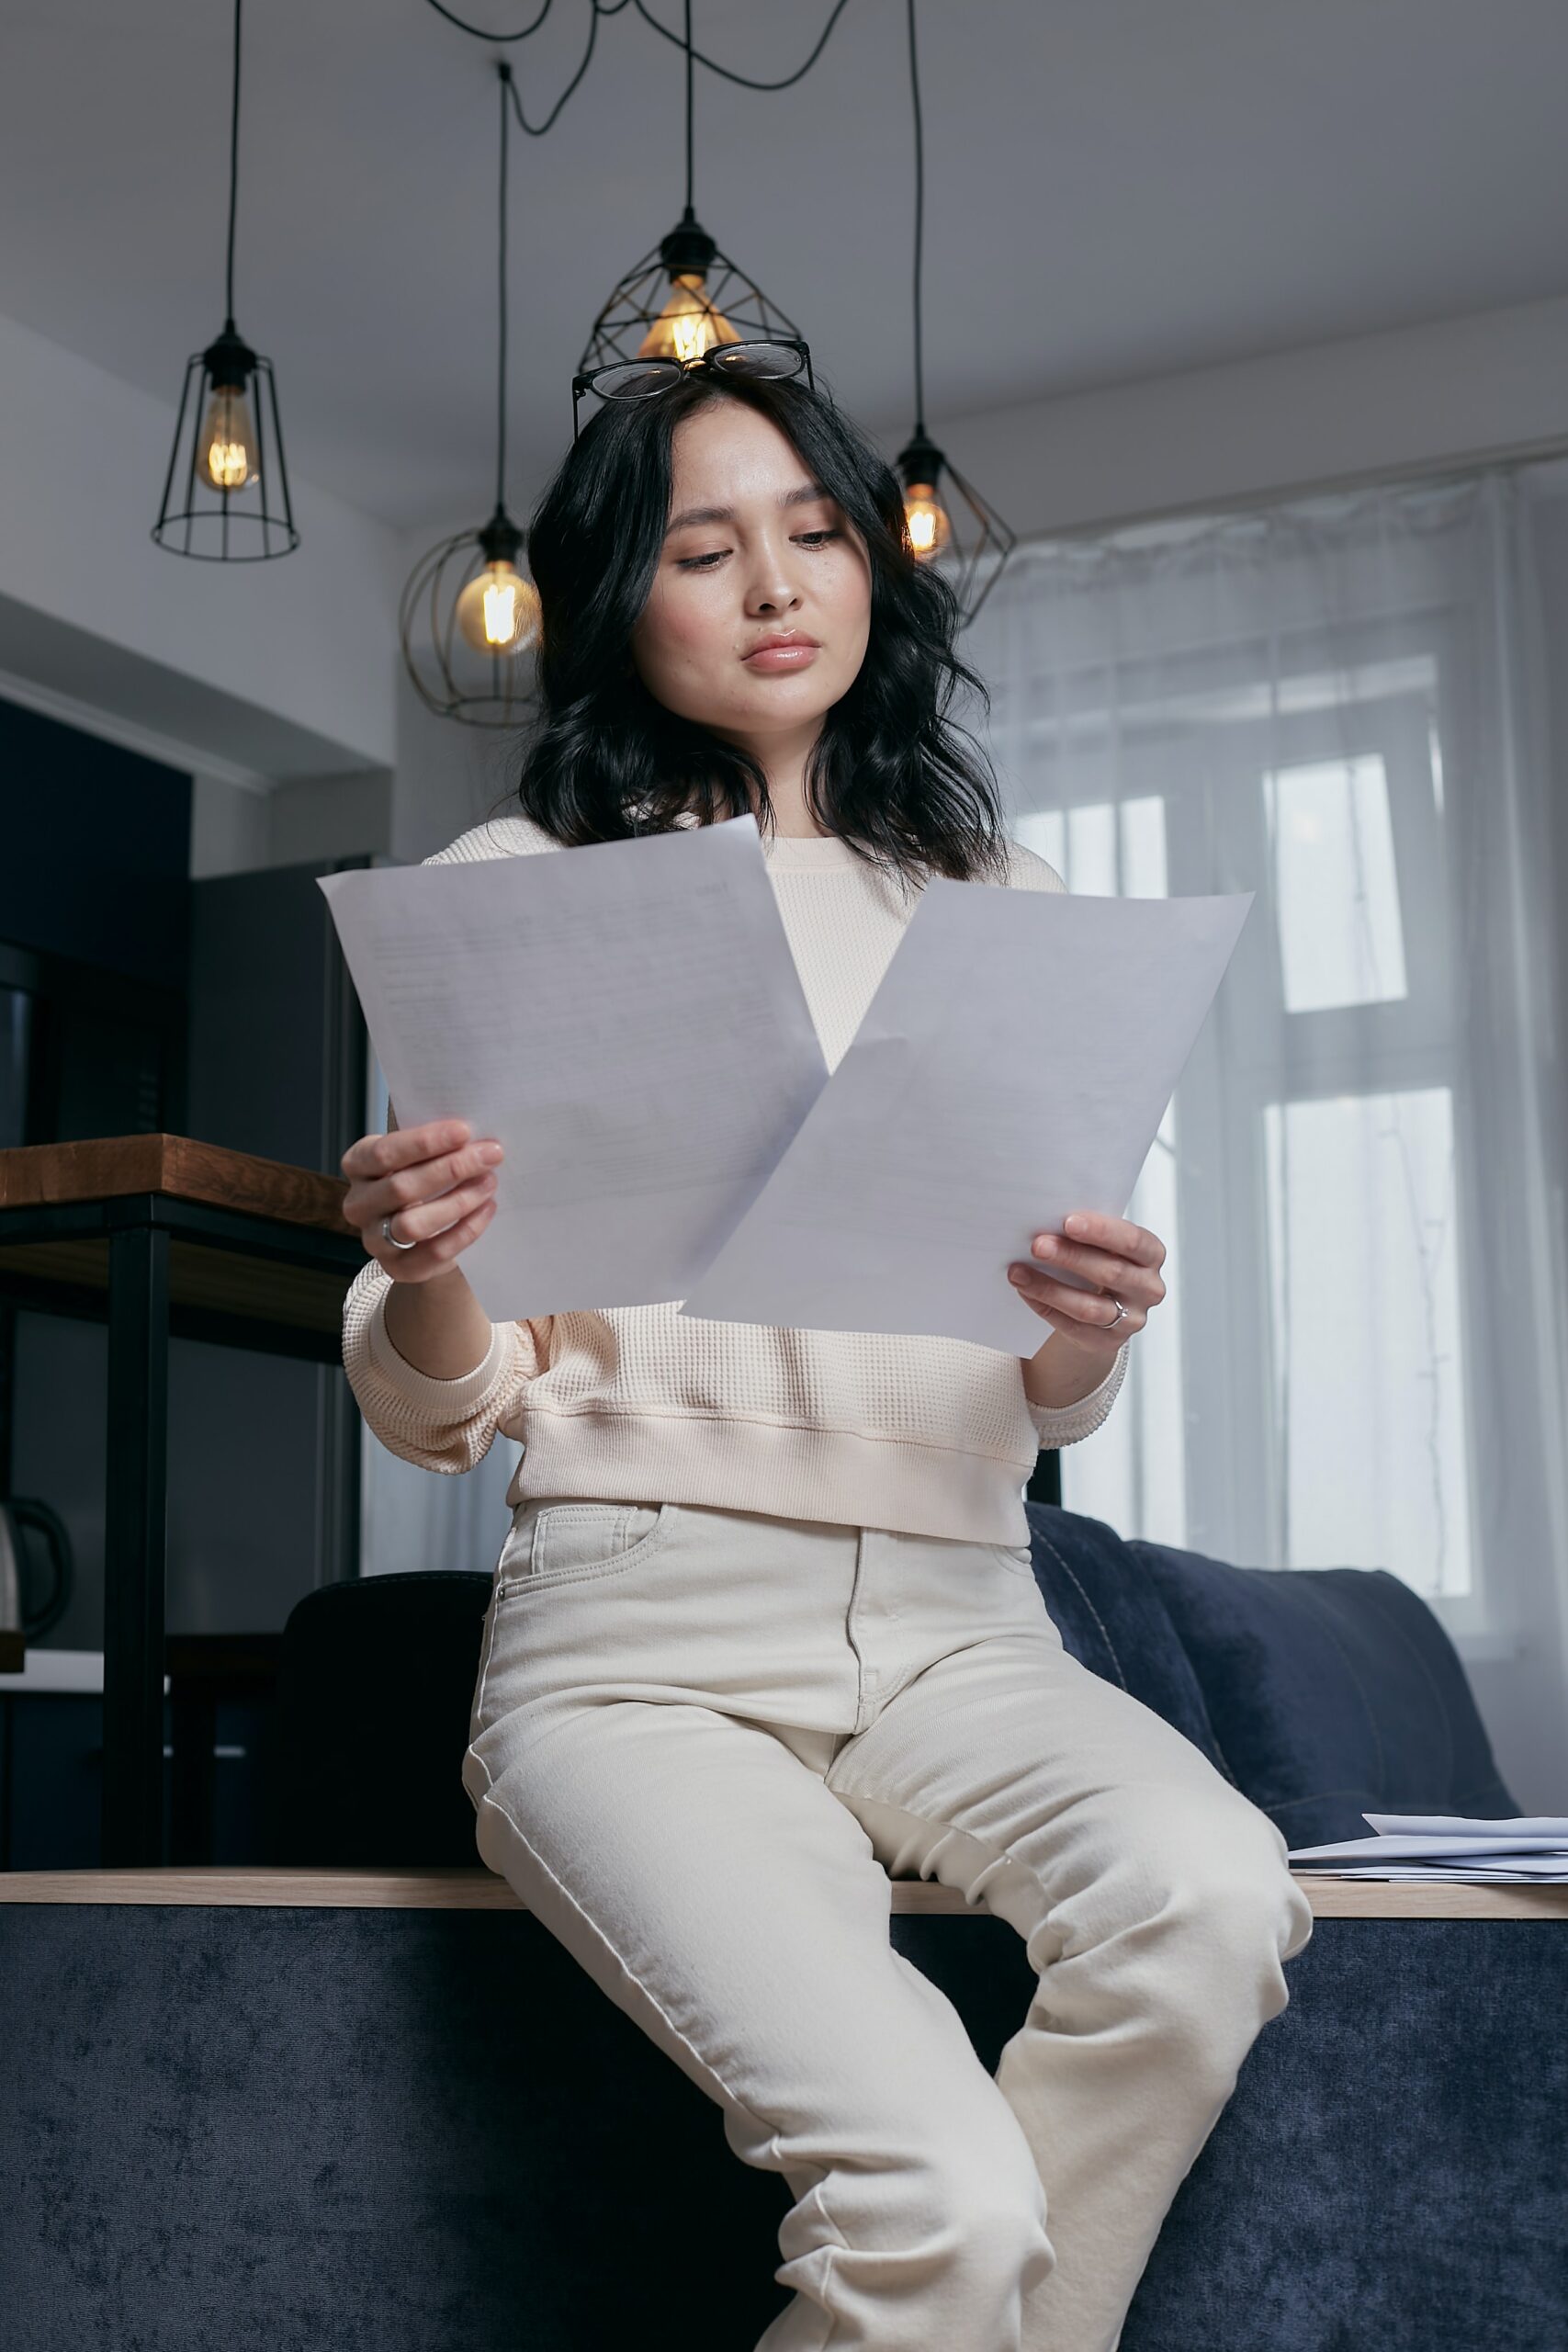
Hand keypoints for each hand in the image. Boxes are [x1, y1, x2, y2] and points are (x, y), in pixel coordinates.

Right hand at [339, 1111, 503, 1281]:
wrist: (428, 1232)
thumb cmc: (426, 1180)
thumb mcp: (422, 1156)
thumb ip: (436, 1144)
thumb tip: (475, 1131)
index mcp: (358, 1165)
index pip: (385, 1152)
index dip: (425, 1142)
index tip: (464, 1131)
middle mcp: (358, 1204)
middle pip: (401, 1187)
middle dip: (451, 1169)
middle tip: (490, 1155)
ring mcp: (374, 1239)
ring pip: (413, 1225)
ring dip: (458, 1201)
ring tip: (489, 1183)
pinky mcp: (397, 1267)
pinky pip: (433, 1251)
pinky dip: (465, 1230)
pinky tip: (487, 1209)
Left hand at [1007, 1211, 1166, 1363]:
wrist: (1101, 1305)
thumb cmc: (1099, 1261)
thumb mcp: (1102, 1244)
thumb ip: (1085, 1234)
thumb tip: (1046, 1221)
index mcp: (1151, 1254)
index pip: (1133, 1241)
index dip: (1102, 1230)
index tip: (1068, 1222)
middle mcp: (1148, 1288)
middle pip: (1110, 1272)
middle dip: (1070, 1257)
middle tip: (1037, 1245)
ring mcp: (1131, 1319)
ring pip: (1089, 1306)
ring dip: (1049, 1288)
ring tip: (1018, 1272)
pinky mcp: (1108, 1342)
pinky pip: (1073, 1327)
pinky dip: (1046, 1307)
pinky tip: (1025, 1291)